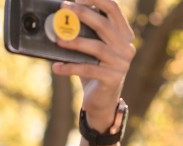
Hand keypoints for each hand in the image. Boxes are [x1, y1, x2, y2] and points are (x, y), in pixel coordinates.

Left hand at [51, 0, 136, 126]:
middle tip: (64, 11)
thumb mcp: (91, 49)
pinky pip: (88, 70)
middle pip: (104, 24)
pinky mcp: (112, 79)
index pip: (113, 8)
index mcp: (123, 34)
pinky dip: (70, 67)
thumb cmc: (93, 69)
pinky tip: (56, 67)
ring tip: (57, 41)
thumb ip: (83, 33)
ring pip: (96, 47)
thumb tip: (59, 18)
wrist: (101, 100)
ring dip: (75, 42)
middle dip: (82, 15)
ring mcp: (121, 63)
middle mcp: (126, 46)